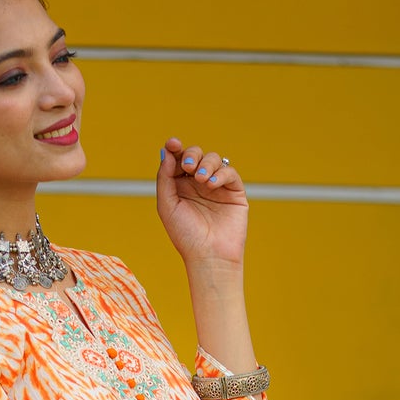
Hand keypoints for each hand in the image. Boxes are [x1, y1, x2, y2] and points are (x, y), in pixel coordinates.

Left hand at [157, 138, 247, 268]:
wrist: (209, 256)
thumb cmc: (185, 236)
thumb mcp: (167, 205)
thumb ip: (165, 178)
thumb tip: (166, 152)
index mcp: (180, 187)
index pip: (178, 160)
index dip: (175, 148)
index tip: (173, 144)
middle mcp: (198, 184)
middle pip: (196, 155)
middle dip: (192, 155)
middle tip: (188, 167)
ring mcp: (216, 187)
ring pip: (213, 160)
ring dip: (206, 164)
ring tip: (202, 180)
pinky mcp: (234, 192)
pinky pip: (229, 172)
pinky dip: (221, 174)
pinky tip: (213, 185)